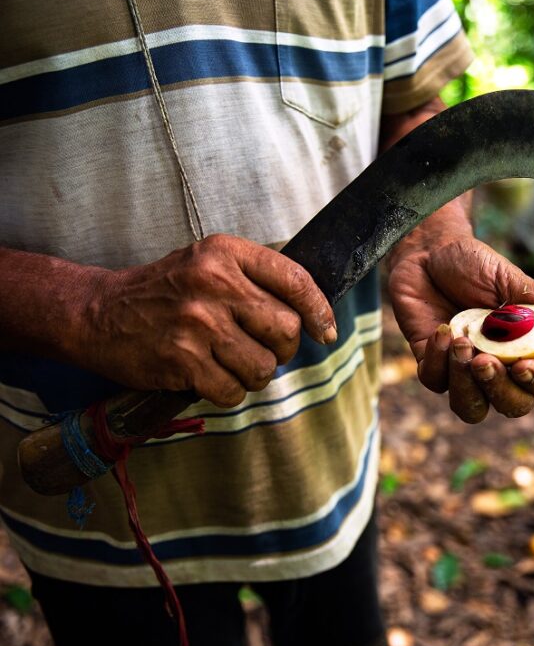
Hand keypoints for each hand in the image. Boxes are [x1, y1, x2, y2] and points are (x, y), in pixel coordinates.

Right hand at [73, 234, 335, 406]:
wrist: (97, 313)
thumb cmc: (164, 292)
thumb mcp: (208, 263)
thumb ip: (255, 279)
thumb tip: (312, 315)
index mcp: (226, 254)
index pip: (295, 280)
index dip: (319, 310)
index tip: (325, 331)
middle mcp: (215, 284)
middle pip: (287, 329)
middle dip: (283, 348)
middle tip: (261, 349)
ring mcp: (198, 323)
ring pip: (264, 367)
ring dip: (253, 374)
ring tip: (229, 363)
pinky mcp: (182, 359)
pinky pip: (233, 391)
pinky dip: (227, 392)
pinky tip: (207, 377)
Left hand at [388, 236, 533, 422]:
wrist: (428, 251)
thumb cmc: (474, 263)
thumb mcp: (509, 278)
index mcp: (528, 347)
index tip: (521, 365)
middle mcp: (500, 365)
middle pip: (512, 406)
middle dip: (499, 390)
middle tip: (483, 360)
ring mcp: (464, 369)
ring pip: (470, 408)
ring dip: (465, 386)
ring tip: (460, 343)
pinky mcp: (432, 364)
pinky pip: (436, 382)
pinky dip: (438, 360)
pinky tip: (442, 330)